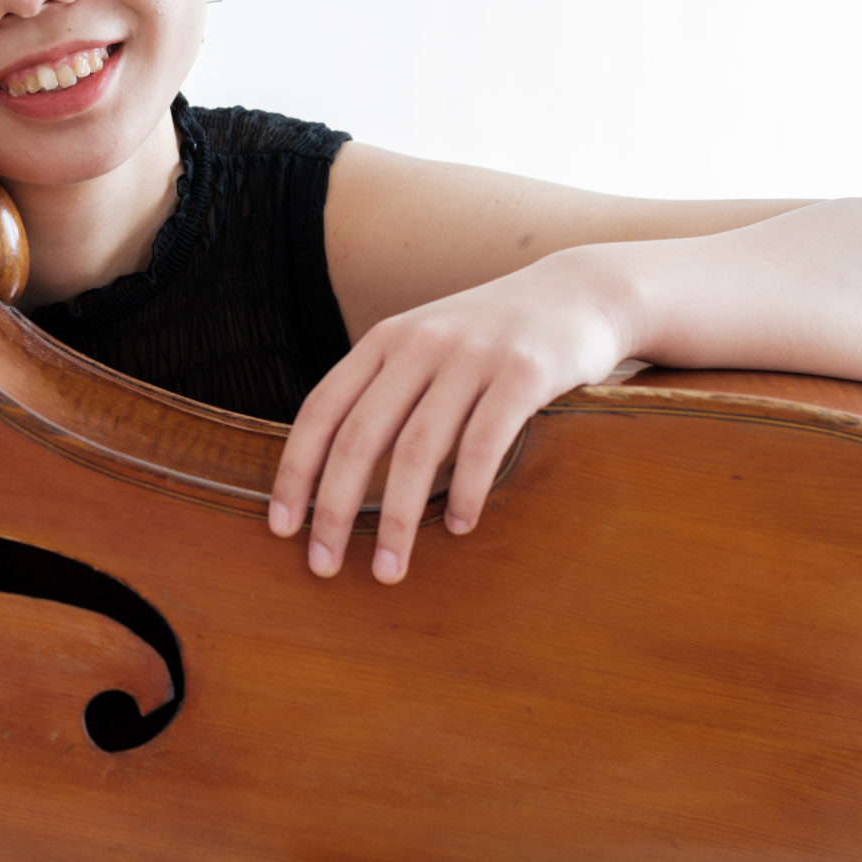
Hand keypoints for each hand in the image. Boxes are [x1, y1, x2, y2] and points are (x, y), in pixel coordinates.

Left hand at [266, 251, 633, 583]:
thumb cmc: (494, 336)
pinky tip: (462, 528)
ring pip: (418, 450)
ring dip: (400, 520)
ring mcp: (473, 356)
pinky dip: (468, 493)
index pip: (322, 409)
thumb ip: (387, 391)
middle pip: (360, 437)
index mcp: (386, 341)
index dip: (295, 470)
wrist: (581, 291)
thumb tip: (337, 472)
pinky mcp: (524, 371)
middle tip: (324, 566)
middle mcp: (421, 344)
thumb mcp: (429, 345)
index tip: (281, 526)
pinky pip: (484, 444)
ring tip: (390, 569)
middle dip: (335, 509)